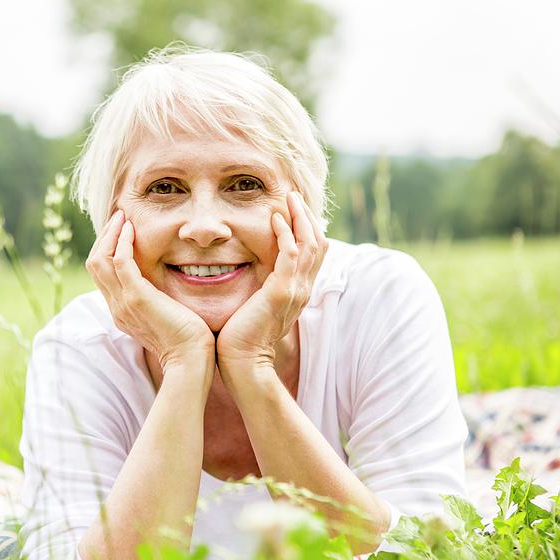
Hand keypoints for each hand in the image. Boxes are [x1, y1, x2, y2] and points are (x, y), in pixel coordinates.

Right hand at [86, 210, 215, 370]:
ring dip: (110, 234)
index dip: (107, 249)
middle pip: (94, 264)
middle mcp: (116, 307)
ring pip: (100, 260)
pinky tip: (131, 229)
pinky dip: (122, 242)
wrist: (190, 359)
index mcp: (122, 311)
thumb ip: (158, 301)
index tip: (121, 231)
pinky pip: (120, 261)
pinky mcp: (136, 297)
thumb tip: (166, 288)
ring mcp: (123, 303)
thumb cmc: (188, 340)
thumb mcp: (166, 316)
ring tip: (122, 217)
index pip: (102, 275)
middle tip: (118, 218)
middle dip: (104, 237)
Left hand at [216, 192, 327, 372]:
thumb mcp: (258, 307)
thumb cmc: (242, 338)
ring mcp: (295, 290)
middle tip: (294, 196)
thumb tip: (254, 277)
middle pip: (318, 244)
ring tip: (289, 199)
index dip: (308, 229)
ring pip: (309, 244)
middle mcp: (302, 289)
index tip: (295, 211)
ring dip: (299, 218)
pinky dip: (285, 234)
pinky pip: (289, 255)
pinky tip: (275, 219)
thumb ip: (262, 290)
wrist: (243, 363)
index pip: (313, 254)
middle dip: (307, 217)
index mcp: (298, 292)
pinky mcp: (281, 292)